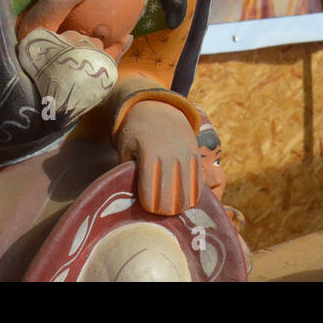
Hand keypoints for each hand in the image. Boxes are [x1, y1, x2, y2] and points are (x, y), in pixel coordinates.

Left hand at [114, 100, 199, 214]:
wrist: (157, 109)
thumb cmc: (134, 134)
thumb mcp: (124, 150)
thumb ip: (128, 174)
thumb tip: (134, 201)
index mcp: (149, 156)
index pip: (151, 196)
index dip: (148, 208)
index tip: (144, 208)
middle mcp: (170, 156)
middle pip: (171, 199)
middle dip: (164, 212)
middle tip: (158, 213)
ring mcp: (186, 155)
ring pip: (188, 194)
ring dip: (180, 206)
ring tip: (171, 208)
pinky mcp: (196, 155)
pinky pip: (198, 183)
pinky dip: (192, 195)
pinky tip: (184, 199)